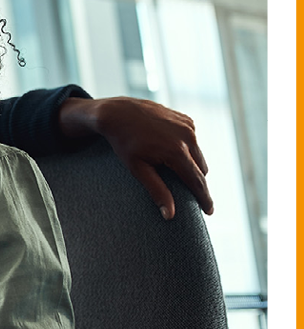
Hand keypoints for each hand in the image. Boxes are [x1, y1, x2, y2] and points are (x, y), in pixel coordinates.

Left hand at [59, 97, 213, 218]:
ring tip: (178, 175)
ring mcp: (189, 126)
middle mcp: (188, 137)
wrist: (119, 113)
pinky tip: (172, 152)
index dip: (204, 198)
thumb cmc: (125, 143)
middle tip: (190, 196)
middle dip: (197, 183)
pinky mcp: (187, 120)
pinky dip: (188, 150)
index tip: (209, 212)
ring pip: (199, 155)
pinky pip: (193, 141)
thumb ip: (157, 191)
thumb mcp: (138, 169)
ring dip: (192, 166)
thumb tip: (170, 215)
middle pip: (201, 169)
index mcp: (177, 152)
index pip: (197, 181)